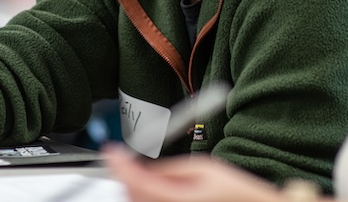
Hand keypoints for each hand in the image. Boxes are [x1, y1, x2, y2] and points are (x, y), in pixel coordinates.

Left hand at [104, 145, 283, 201]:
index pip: (137, 183)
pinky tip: (150, 188)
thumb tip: (144, 166)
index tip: (111, 151)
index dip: (119, 165)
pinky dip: (142, 198)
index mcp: (180, 201)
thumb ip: (171, 168)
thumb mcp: (206, 167)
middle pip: (132, 197)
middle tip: (123, 158)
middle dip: (124, 176)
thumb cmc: (236, 192)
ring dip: (132, 188)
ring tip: (139, 172)